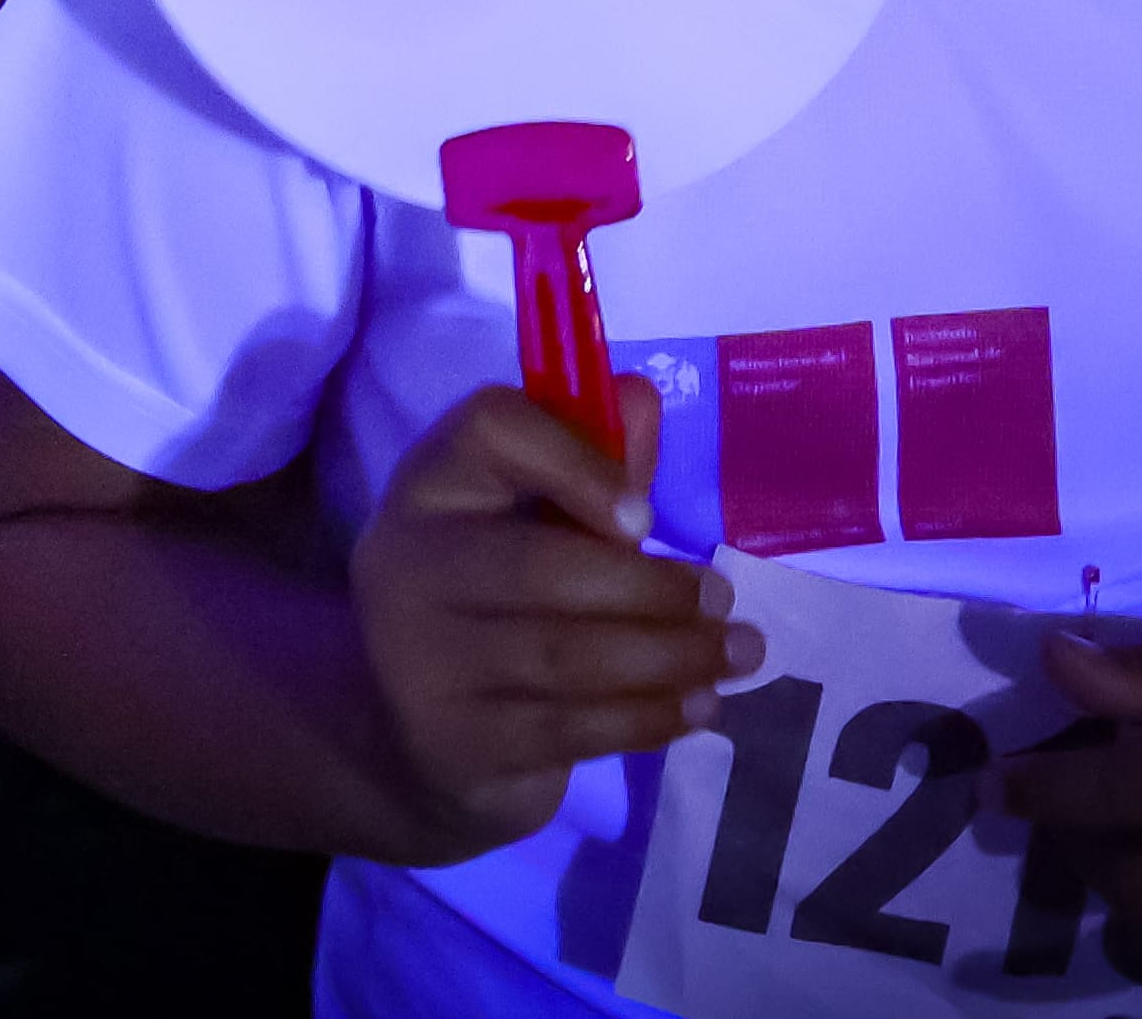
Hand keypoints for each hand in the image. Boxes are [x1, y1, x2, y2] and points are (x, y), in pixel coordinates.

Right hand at [349, 383, 755, 861]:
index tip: (643, 518)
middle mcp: (410, 565)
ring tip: (738, 654)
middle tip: (723, 600)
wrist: (403, 731)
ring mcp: (424, 664)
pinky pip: (573, 728)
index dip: (575, 461)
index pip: (491, 430)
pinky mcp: (460, 745)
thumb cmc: (490, 598)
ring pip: (567, 658)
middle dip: (652, 589)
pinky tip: (699, 707)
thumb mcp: (529, 520)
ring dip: (672, 657)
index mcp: (432, 485)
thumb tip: (639, 397)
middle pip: (539, 567)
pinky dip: (650, 716)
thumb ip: (588, 462)